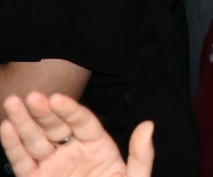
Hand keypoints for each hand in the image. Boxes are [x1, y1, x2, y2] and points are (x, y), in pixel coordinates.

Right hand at [0, 92, 150, 176]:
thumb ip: (140, 155)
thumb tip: (148, 124)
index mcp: (99, 147)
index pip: (83, 122)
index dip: (69, 110)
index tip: (57, 98)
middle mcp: (73, 153)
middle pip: (56, 127)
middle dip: (43, 111)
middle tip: (31, 96)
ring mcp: (52, 166)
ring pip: (36, 140)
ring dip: (23, 122)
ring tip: (12, 103)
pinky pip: (23, 161)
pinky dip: (13, 145)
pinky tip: (7, 127)